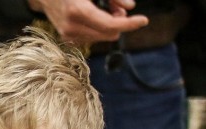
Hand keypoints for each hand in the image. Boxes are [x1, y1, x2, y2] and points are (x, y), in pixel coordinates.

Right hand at [28, 0, 148, 43]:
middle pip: (108, 34)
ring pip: (102, 37)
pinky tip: (96, 16)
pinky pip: (92, 37)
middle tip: (117, 7)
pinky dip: (99, 28)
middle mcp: (71, 27)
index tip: (143, 20)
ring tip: (105, 9)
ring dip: (108, 25)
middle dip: (118, 22)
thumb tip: (129, 7)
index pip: (109, 25)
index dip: (129, 24)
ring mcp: (68, 35)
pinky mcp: (67, 38)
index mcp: (77, 12)